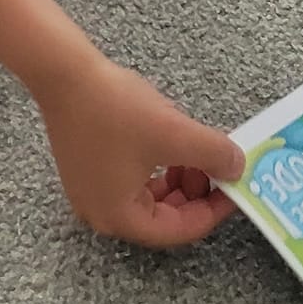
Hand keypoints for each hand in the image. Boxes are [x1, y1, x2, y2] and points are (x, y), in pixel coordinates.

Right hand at [37, 54, 244, 247]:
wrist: (64, 73)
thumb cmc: (114, 109)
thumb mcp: (173, 133)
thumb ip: (212, 154)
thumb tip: (238, 167)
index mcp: (120, 218)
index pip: (179, 230)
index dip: (213, 209)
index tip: (236, 187)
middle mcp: (100, 214)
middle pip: (162, 218)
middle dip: (195, 194)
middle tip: (217, 167)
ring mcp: (89, 192)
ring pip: (148, 198)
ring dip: (178, 180)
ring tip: (195, 151)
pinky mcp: (86, 168)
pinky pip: (132, 181)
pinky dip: (157, 169)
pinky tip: (168, 143)